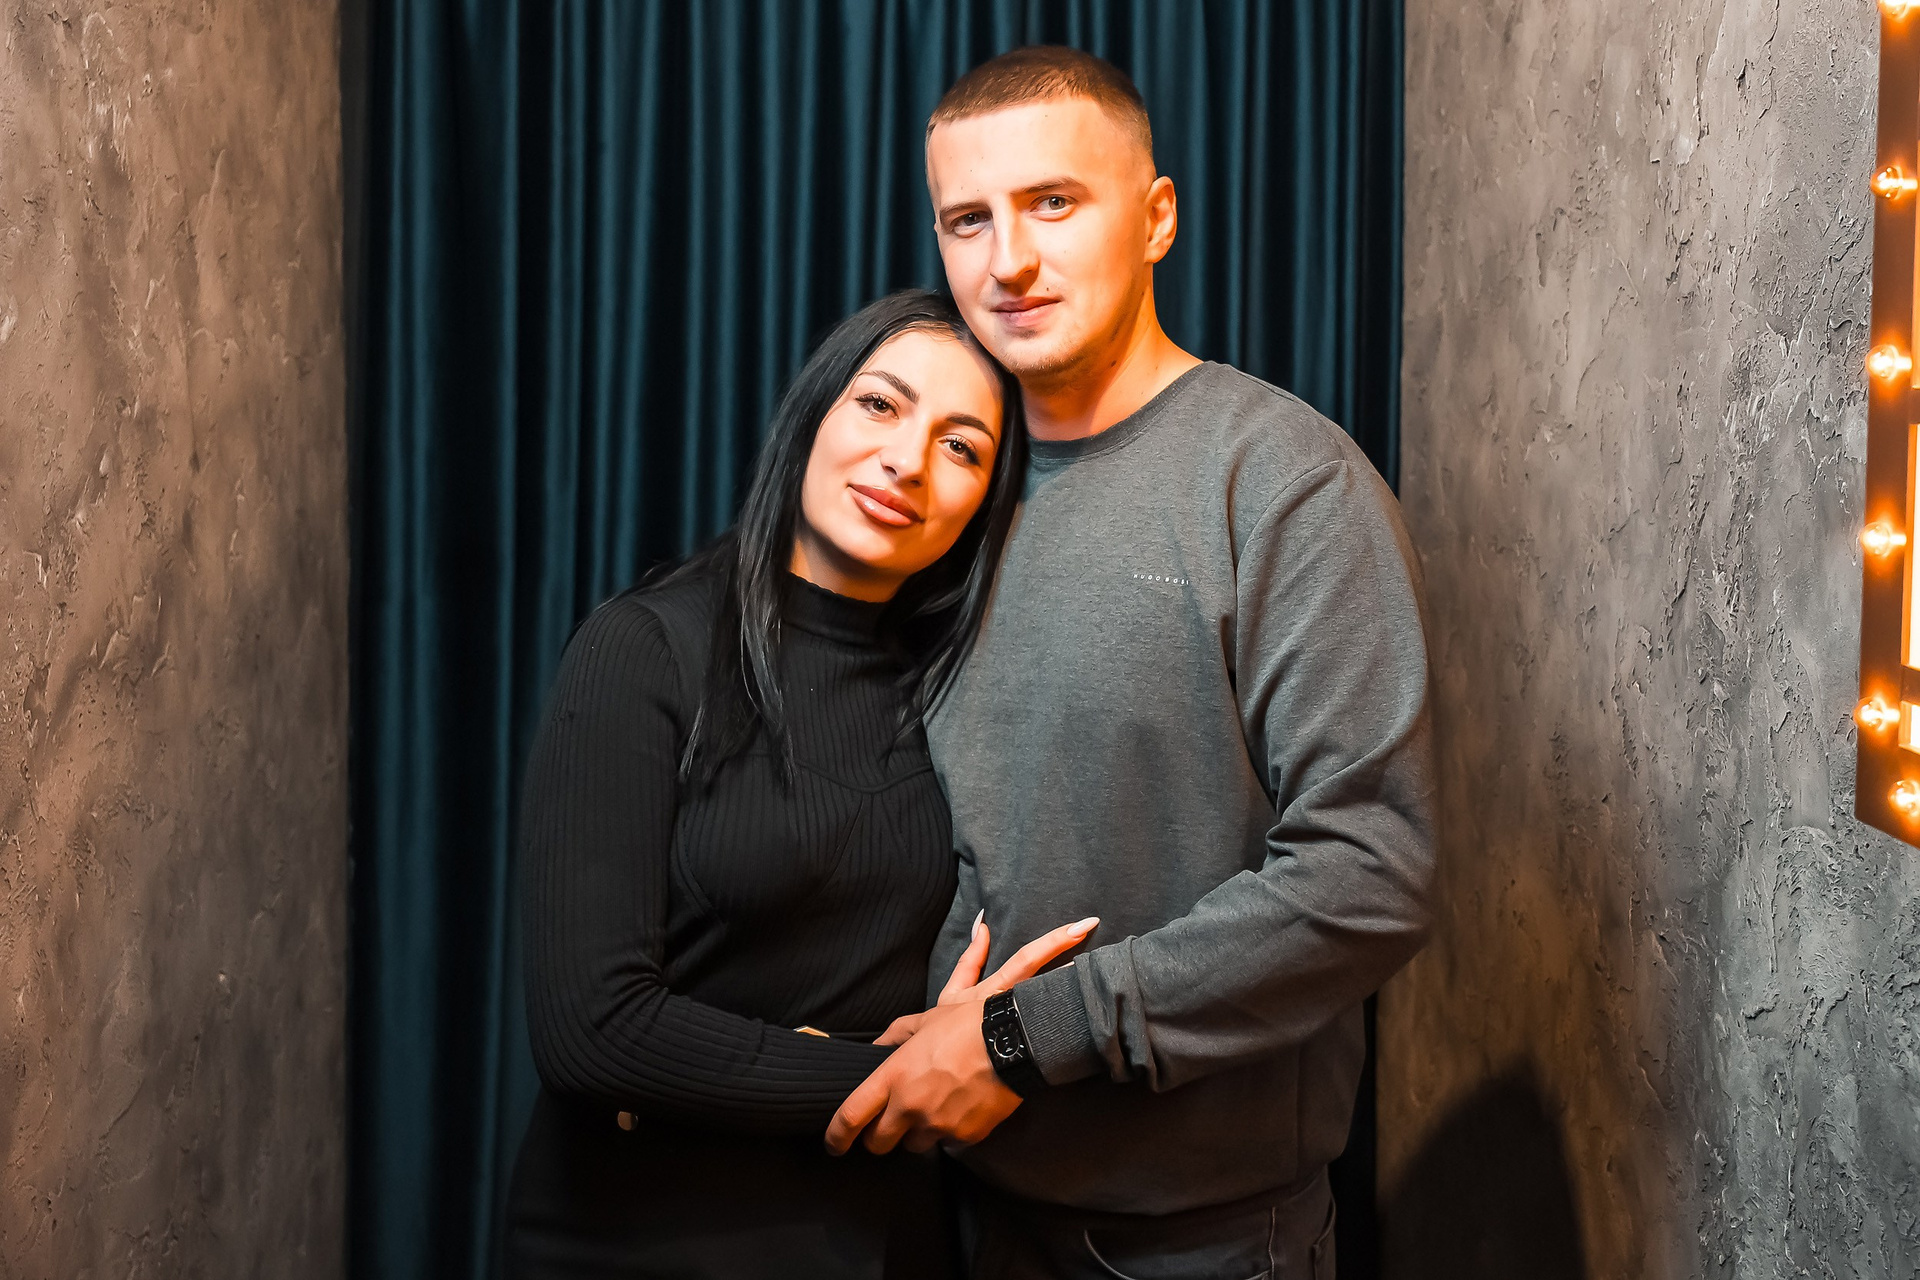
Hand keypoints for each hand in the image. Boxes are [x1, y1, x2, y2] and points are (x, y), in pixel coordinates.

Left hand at [827, 914, 1097, 1154]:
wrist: (1013, 1041)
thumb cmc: (966, 1025)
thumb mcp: (923, 1021)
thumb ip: (893, 1037)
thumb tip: (875, 1049)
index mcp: (893, 1077)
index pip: (851, 1117)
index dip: (837, 1136)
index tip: (834, 1144)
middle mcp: (911, 1107)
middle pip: (878, 1143)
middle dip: (878, 1139)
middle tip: (885, 1128)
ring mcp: (938, 1125)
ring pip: (914, 1146)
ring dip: (916, 1134)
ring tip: (931, 1110)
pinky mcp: (965, 1136)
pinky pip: (948, 1142)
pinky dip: (948, 1131)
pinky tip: (959, 1108)